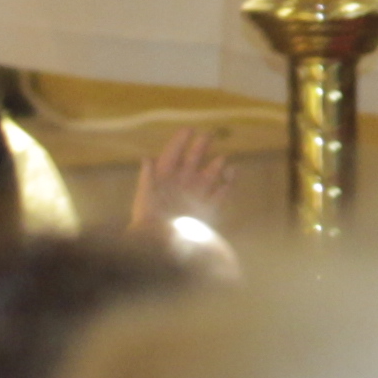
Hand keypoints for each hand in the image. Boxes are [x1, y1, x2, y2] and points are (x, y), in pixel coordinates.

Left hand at [129, 123, 228, 243]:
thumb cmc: (150, 222)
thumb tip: (146, 158)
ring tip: (221, 159)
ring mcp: (196, 194)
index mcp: (164, 178)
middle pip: (193, 160)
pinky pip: (222, 192)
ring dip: (216, 165)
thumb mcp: (145, 199)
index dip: (179, 142)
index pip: (172, 155)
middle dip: (200, 146)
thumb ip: (147, 179)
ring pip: (209, 174)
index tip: (189, 129)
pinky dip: (228, 183)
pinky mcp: (208, 208)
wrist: (164, 248)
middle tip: (208, 135)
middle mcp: (181, 183)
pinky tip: (232, 174)